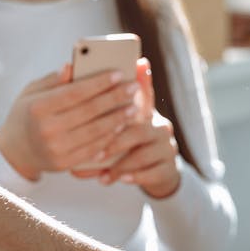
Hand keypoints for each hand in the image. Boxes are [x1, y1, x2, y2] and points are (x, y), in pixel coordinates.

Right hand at [0, 65, 140, 180]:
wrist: (15, 150)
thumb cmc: (26, 114)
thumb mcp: (31, 92)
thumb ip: (52, 80)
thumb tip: (71, 66)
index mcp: (38, 107)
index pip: (75, 92)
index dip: (99, 83)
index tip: (119, 74)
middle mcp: (47, 129)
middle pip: (90, 111)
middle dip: (115, 98)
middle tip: (133, 88)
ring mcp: (56, 149)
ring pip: (95, 131)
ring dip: (118, 119)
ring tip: (132, 107)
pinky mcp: (64, 164)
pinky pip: (93, 149)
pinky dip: (109, 137)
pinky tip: (121, 126)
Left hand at [78, 59, 181, 198]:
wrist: (156, 174)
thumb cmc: (129, 146)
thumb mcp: (119, 127)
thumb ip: (103, 113)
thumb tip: (80, 87)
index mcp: (146, 113)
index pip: (144, 93)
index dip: (141, 81)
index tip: (132, 71)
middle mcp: (159, 126)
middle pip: (138, 129)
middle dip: (114, 141)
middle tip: (95, 152)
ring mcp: (167, 148)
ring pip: (143, 155)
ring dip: (120, 165)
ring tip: (102, 173)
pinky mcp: (169, 169)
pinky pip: (152, 173)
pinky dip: (134, 176)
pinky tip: (120, 179)